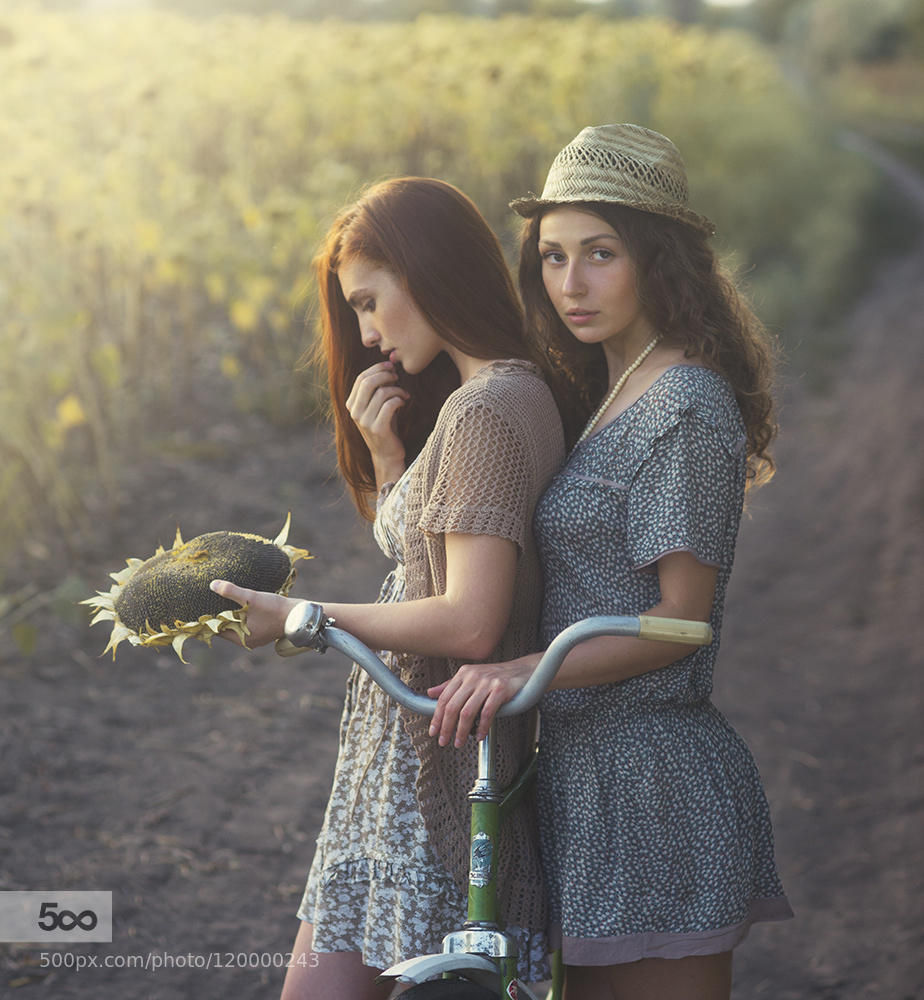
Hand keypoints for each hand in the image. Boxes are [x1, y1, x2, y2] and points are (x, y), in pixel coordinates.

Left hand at [209, 579, 300, 647]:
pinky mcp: (263, 631)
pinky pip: (246, 625)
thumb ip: (231, 592)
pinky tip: (239, 606)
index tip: (197, 609)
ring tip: (220, 602)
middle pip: (225, 628)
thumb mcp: (251, 598)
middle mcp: (247, 641)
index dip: (206, 619)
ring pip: (236, 626)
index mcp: (240, 638)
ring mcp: (256, 637)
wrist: (299, 615)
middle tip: (206, 602)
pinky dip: (240, 616)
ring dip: (229, 616)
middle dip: (217, 616)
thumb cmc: (275, 609)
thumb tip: (213, 584)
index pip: (215, 629)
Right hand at [346, 361, 408, 484]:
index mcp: (352, 404)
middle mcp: (355, 412)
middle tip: (397, 377)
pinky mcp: (377, 429)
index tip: (391, 367)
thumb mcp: (377, 406)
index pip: (361, 378)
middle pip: (368, 382)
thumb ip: (377, 389)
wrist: (386, 455)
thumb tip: (388, 367)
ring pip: (381, 392)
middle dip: (385, 375)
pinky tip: (404, 402)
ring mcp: (365, 421)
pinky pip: (390, 405)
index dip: (377, 369)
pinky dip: (399, 399)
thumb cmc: (385, 427)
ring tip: (404, 394)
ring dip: (397, 389)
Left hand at [427, 659, 532, 747]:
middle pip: (453, 706)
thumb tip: (430, 693)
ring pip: (467, 712)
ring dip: (461, 731)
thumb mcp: (472, 678)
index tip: (433, 732)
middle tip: (444, 741)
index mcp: (463, 673)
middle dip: (446, 727)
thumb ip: (451, 686)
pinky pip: (487, 713)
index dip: (436, 717)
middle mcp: (473, 676)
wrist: (523, 671)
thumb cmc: (496, 677)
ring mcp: (487, 682)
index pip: (444, 698)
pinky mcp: (500, 689)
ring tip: (459, 742)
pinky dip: (481, 727)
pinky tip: (480, 736)